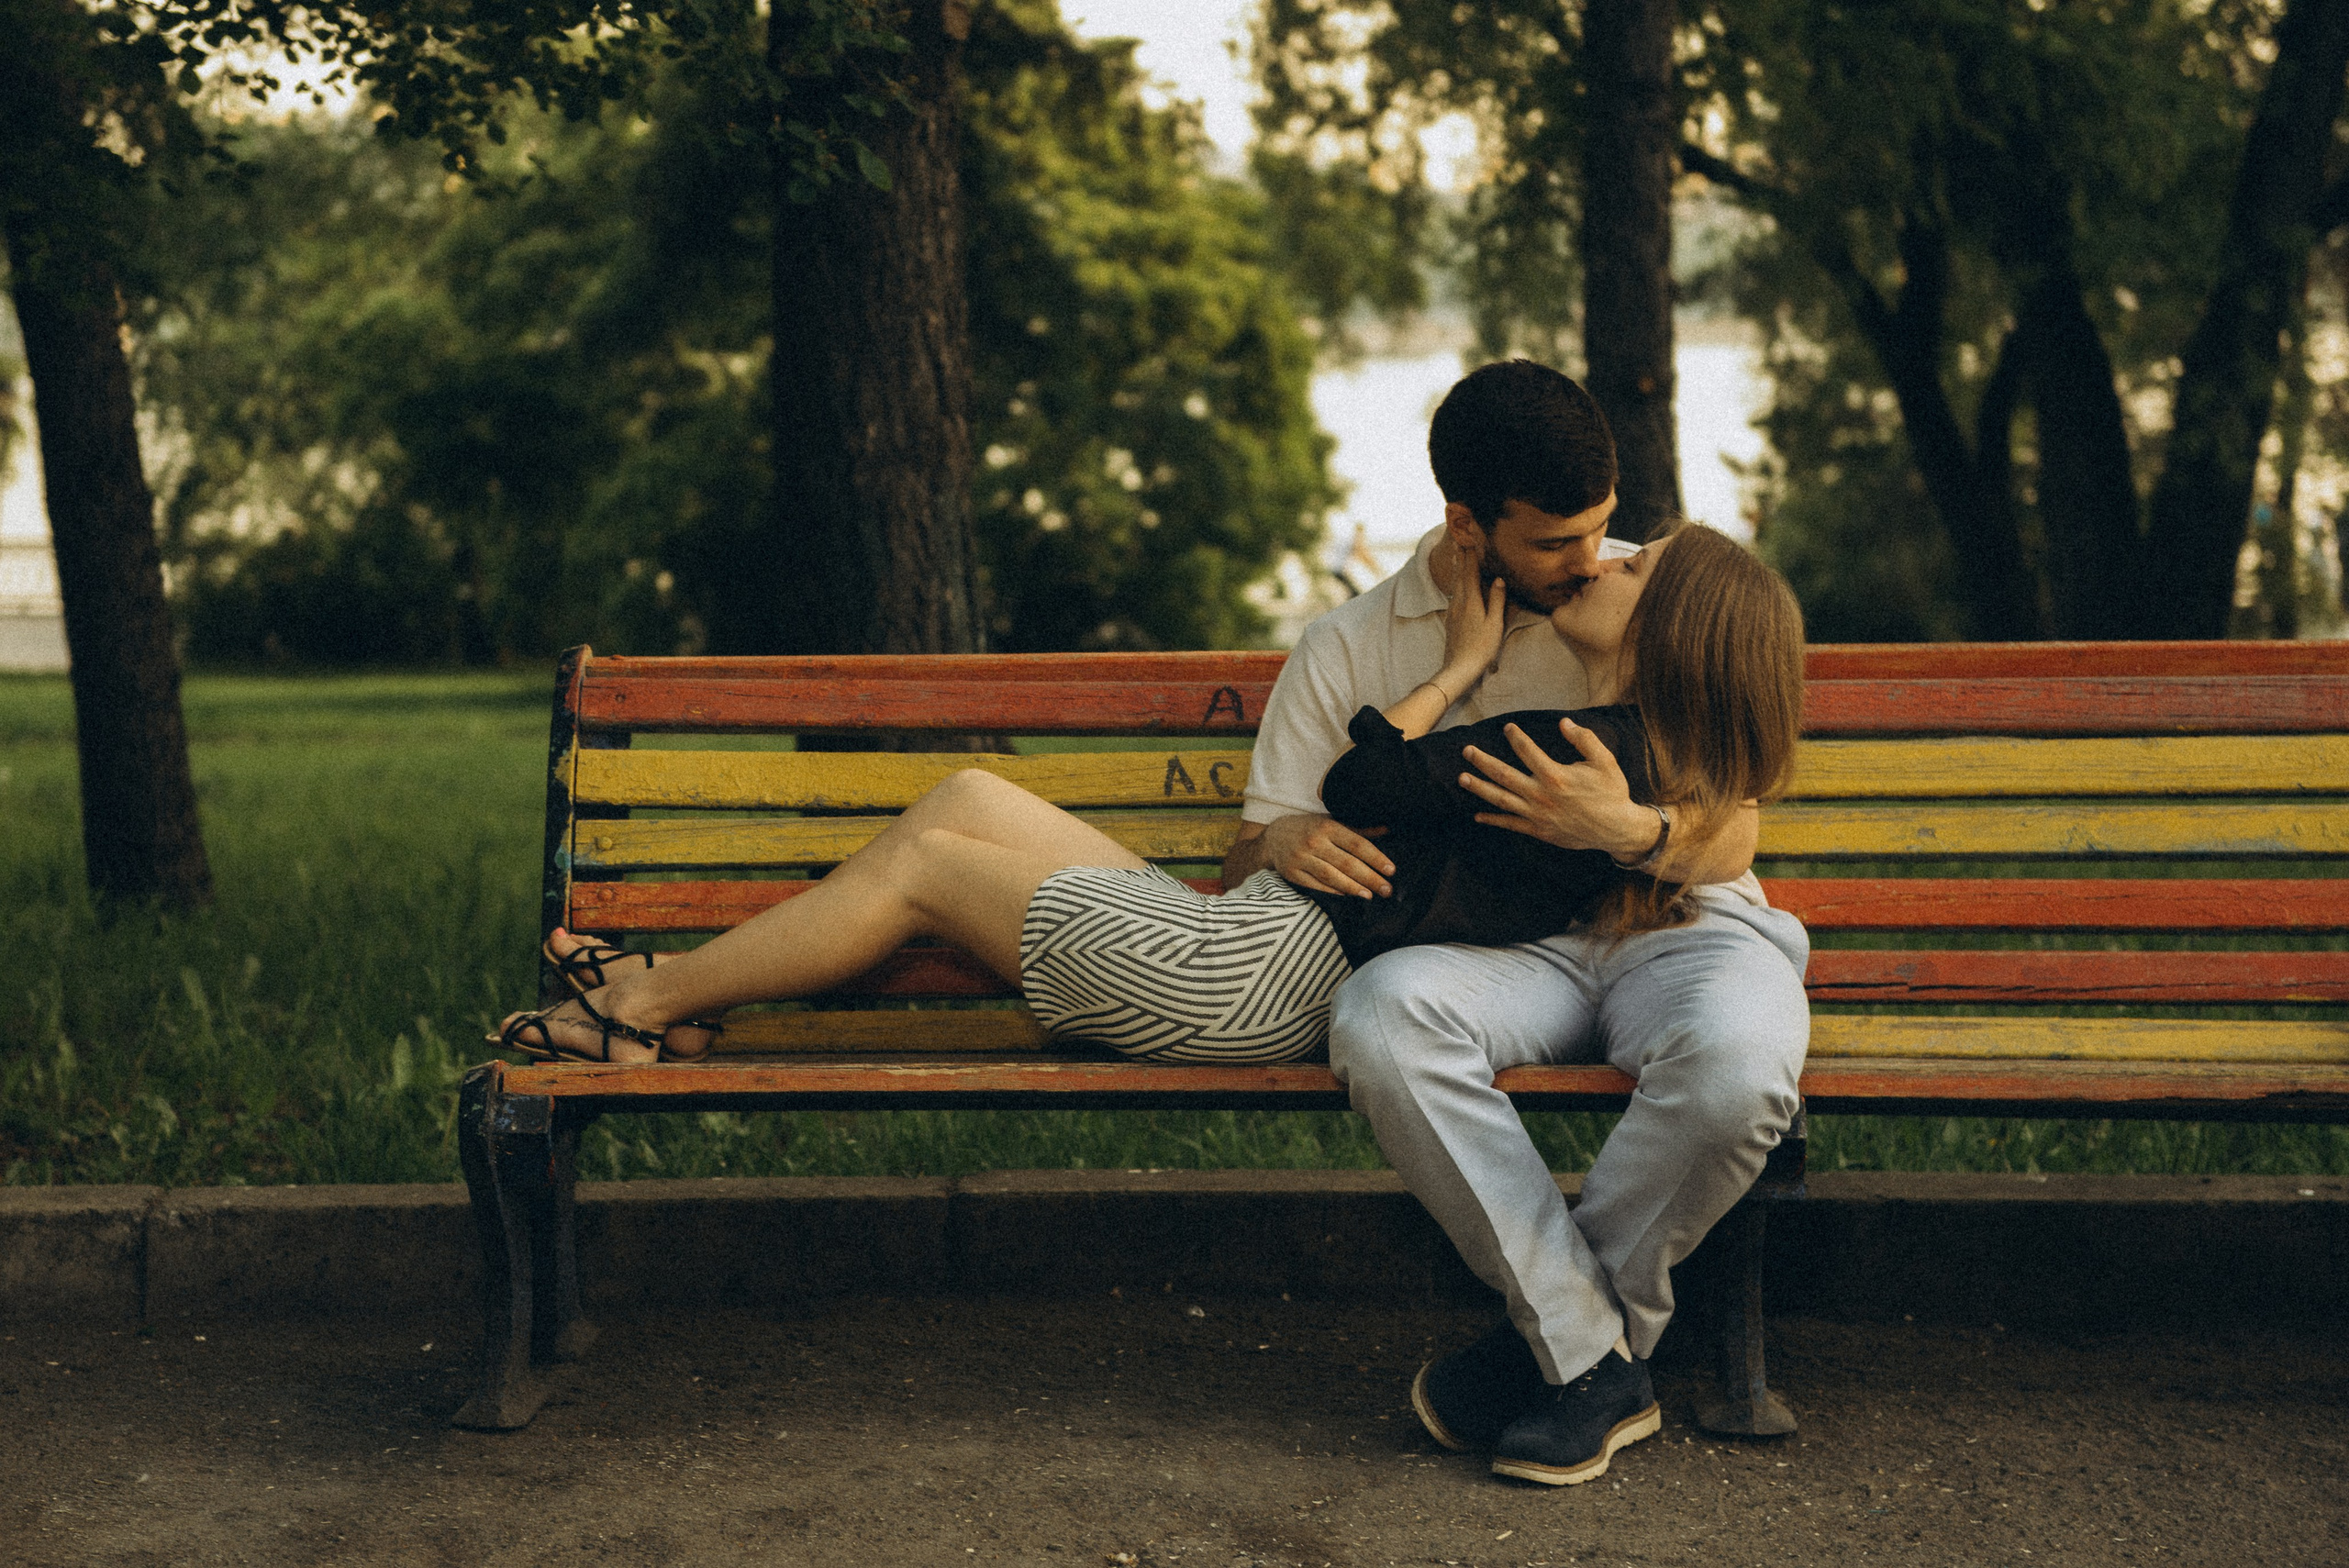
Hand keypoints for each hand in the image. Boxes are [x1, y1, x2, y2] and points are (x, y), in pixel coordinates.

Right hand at [1258, 811, 1394, 898]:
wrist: (1273, 837)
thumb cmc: (1308, 828)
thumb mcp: (1331, 821)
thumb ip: (1358, 828)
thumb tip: (1386, 829)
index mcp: (1327, 826)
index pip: (1356, 844)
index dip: (1375, 857)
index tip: (1391, 870)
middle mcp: (1314, 842)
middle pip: (1347, 863)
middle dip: (1369, 878)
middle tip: (1387, 889)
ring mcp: (1301, 858)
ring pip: (1332, 876)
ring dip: (1353, 887)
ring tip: (1370, 895)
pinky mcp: (1292, 873)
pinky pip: (1316, 885)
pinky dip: (1333, 890)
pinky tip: (1348, 895)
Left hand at [1439, 536, 1507, 685]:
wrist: (1458, 668)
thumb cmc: (1480, 648)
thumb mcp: (1494, 624)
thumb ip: (1496, 600)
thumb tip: (1498, 579)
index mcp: (1471, 601)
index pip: (1470, 572)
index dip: (1470, 555)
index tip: (1469, 539)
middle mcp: (1458, 603)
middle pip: (1459, 575)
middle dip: (1460, 557)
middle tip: (1458, 540)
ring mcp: (1453, 611)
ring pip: (1455, 584)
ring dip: (1456, 569)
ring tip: (1456, 556)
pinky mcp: (1451, 620)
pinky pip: (1453, 595)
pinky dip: (1455, 583)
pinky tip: (1457, 586)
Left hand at [1458, 717, 1653, 858]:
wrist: (1617, 829)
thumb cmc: (1612, 792)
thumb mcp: (1605, 761)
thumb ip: (1584, 739)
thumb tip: (1564, 722)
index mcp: (1556, 775)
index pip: (1527, 751)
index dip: (1515, 737)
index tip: (1507, 728)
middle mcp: (1541, 795)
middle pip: (1504, 775)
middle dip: (1482, 761)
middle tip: (1467, 750)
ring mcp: (1537, 814)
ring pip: (1501, 799)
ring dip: (1480, 788)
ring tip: (1462, 777)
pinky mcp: (1538, 830)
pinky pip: (1511, 824)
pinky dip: (1493, 820)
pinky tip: (1478, 815)